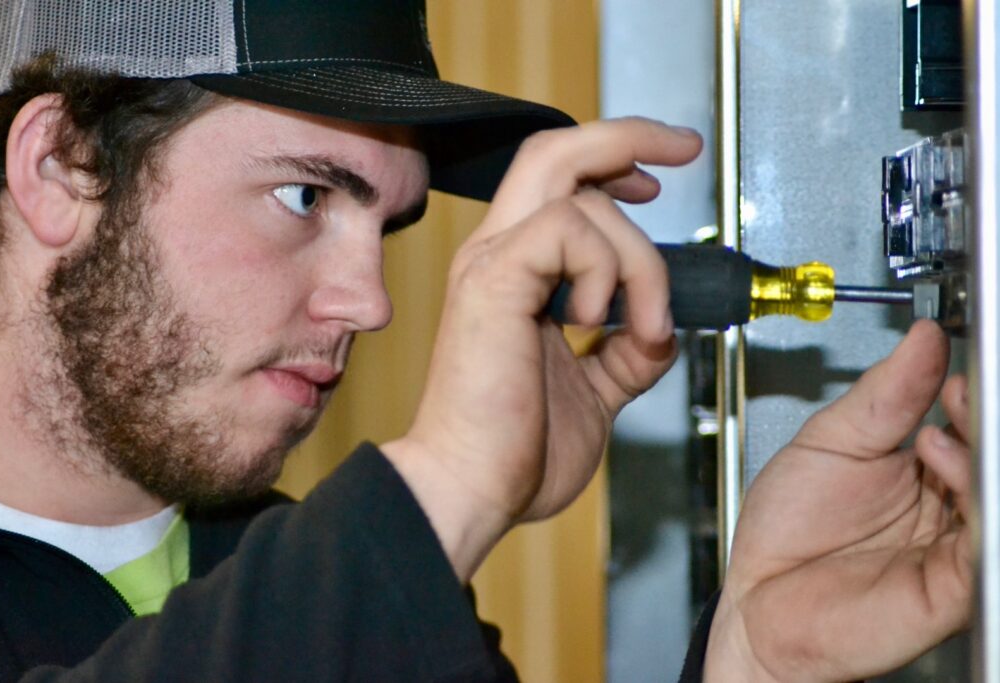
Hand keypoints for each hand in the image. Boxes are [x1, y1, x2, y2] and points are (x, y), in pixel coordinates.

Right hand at [381, 118, 701, 580]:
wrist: (471, 489)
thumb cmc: (513, 452)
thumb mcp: (595, 394)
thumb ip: (625, 357)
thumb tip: (660, 332)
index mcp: (514, 274)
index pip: (558, 182)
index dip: (611, 163)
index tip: (657, 180)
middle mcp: (497, 255)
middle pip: (556, 151)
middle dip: (627, 138)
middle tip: (681, 151)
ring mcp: (492, 264)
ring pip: (580, 194)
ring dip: (639, 258)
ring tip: (643, 326)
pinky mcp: (495, 283)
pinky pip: (567, 232)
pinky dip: (608, 272)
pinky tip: (599, 323)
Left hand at [704, 320, 971, 681]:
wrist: (758, 597)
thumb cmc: (787, 531)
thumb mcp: (832, 439)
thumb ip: (885, 394)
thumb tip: (923, 340)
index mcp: (929, 471)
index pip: (977, 425)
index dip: (974, 395)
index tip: (954, 370)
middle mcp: (952, 508)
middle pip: (994, 457)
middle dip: (985, 419)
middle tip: (959, 392)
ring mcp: (958, 548)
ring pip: (999, 495)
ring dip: (983, 452)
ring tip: (943, 427)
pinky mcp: (957, 587)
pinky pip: (988, 544)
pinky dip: (978, 499)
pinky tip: (944, 467)